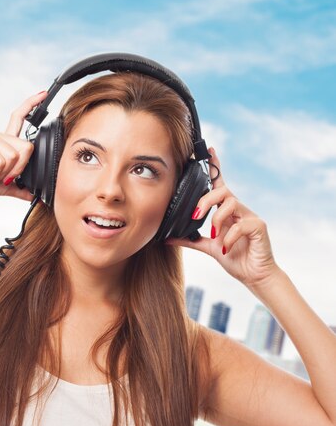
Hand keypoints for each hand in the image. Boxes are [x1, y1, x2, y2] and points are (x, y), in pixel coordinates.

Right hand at [0, 91, 46, 201]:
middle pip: (26, 147)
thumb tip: (34, 195)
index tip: (43, 93)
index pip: (19, 118)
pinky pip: (0, 161)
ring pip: (14, 157)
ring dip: (3, 174)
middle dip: (19, 169)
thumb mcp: (2, 187)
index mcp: (5, 143)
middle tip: (4, 179)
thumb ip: (18, 188)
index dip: (32, 105)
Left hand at [165, 147, 279, 288]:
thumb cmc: (235, 257)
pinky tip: (225, 247)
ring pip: (231, 202)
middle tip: (195, 215)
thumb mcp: (207, 247)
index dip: (215, 167)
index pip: (220, 184)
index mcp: (226, 211)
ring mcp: (250, 216)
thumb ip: (190, 239)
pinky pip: (242, 224)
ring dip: (217, 218)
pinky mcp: (259, 227)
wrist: (255, 275)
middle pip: (222, 191)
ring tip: (213, 234)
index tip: (208, 150)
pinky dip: (229, 237)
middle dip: (206, 200)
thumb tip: (167, 237)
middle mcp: (238, 209)